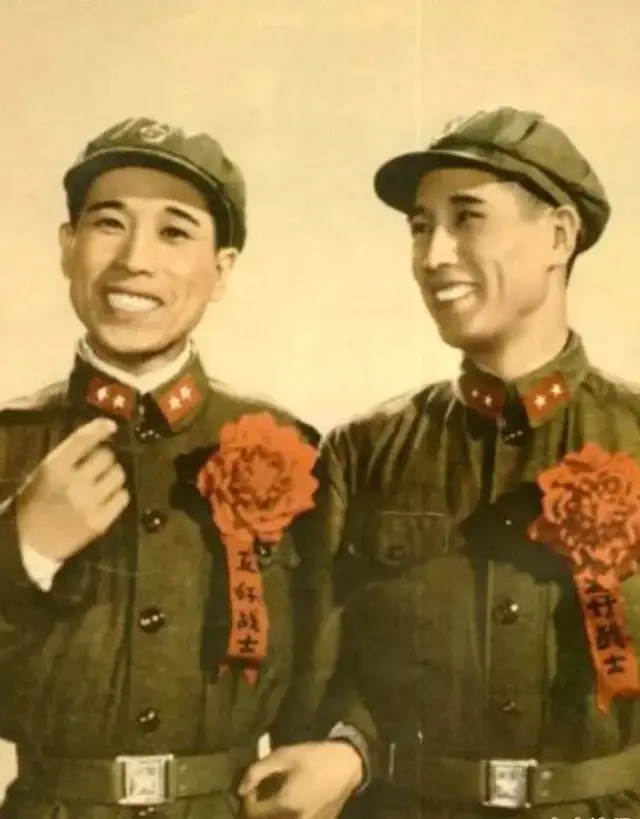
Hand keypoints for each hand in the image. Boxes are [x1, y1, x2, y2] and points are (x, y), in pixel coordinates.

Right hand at [16, 417, 128, 560]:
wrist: (30, 542)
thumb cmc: (37, 501)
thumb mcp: (45, 472)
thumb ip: (69, 455)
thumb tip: (100, 433)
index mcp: (55, 468)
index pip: (83, 440)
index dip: (100, 429)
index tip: (111, 425)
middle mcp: (74, 483)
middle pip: (108, 456)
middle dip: (104, 458)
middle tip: (97, 467)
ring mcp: (89, 503)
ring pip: (119, 475)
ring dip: (113, 476)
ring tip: (102, 483)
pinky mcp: (100, 522)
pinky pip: (123, 497)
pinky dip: (117, 495)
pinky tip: (106, 499)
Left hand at [239, 741, 363, 818]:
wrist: (347, 764)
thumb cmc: (314, 757)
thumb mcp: (284, 756)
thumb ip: (257, 772)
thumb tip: (240, 790)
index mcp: (285, 804)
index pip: (253, 813)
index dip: (247, 800)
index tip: (251, 788)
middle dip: (259, 812)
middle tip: (261, 796)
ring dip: (274, 815)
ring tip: (275, 801)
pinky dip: (290, 816)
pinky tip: (291, 805)